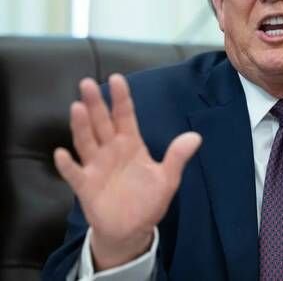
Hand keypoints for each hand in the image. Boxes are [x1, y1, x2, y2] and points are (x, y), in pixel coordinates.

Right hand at [53, 74, 200, 269]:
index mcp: (131, 144)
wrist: (132, 229)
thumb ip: (177, 157)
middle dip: (96, 104)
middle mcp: (110, 150)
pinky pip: (74, 174)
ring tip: (77, 107)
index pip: (125, 116)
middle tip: (88, 83)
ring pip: (86, 142)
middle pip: (102, 123)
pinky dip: (68, 165)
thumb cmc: (148, 200)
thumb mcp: (167, 178)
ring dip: (81, 126)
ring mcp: (96, 167)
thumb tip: (196, 137)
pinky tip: (62, 153)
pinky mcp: (86, 186)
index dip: (121, 98)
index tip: (117, 79)